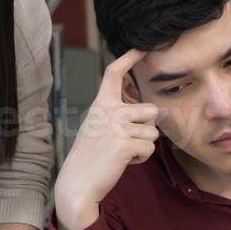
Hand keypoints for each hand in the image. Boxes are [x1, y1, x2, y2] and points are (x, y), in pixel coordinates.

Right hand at [54, 49, 158, 229]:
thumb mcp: (98, 127)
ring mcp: (116, 127)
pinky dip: (141, 159)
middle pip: (150, 110)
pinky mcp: (124, 144)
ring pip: (153, 132)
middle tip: (126, 141)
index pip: (114, 73)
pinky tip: (123, 162)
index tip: (142, 47)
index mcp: (101, 104)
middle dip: (147, 128)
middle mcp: (109, 111)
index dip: (129, 57)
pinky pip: (149, 149)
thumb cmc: (91, 156)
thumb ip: (117, 114)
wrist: (78, 183)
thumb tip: (147, 111)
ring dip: (143, 146)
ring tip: (122, 152)